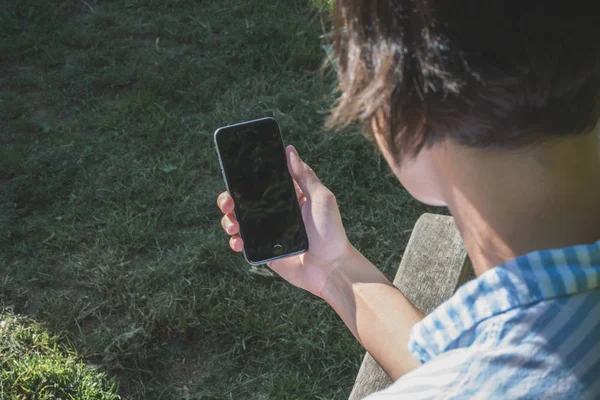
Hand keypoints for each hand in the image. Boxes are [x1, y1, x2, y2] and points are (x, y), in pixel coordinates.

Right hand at [217, 145, 353, 297]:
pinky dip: (235, 240)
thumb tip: (289, 150)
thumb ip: (304, 176)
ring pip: (238, 221)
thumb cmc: (331, 233)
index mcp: (288, 197)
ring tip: (232, 224)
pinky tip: (237, 240)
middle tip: (228, 202)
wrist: (331, 269)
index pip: (261, 183)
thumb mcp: (321, 198)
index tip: (233, 173)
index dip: (245, 178)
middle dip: (229, 199)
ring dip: (228, 220)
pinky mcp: (263, 251)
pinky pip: (243, 244)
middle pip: (243, 201)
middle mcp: (275, 213)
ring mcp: (267, 233)